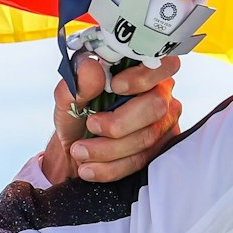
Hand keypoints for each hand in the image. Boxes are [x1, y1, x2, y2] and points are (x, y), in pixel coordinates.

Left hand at [42, 54, 181, 182]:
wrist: (74, 149)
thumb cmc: (78, 115)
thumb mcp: (68, 97)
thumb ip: (78, 82)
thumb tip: (90, 67)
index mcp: (143, 72)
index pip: (163, 64)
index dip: (143, 76)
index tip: (115, 86)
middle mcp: (161, 96)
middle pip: (156, 107)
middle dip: (119, 122)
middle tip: (91, 125)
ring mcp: (163, 125)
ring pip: (146, 139)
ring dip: (107, 149)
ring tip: (79, 151)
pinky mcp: (158, 151)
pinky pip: (140, 162)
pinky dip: (110, 168)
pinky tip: (89, 168)